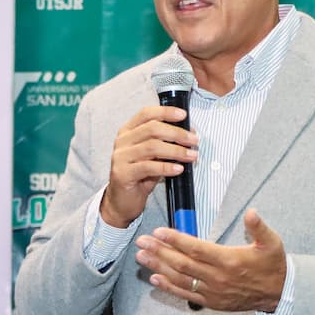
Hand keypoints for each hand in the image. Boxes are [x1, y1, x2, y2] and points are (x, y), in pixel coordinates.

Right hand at [101, 106, 197, 227]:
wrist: (121, 202)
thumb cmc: (140, 176)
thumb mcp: (153, 156)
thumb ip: (165, 143)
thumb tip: (189, 133)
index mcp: (128, 132)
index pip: (146, 114)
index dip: (166, 112)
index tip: (183, 115)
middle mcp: (122, 141)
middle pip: (152, 129)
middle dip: (177, 133)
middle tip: (194, 140)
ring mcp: (120, 157)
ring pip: (152, 147)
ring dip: (176, 151)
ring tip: (191, 156)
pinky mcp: (123, 173)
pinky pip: (148, 167)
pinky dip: (166, 167)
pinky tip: (179, 169)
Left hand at [135, 209, 286, 311]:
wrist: (279, 294)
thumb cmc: (272, 265)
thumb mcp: (272, 242)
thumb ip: (259, 227)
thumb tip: (251, 212)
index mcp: (229, 260)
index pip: (196, 248)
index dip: (175, 240)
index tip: (159, 231)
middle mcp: (217, 278)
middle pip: (182, 263)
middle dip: (159, 251)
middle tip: (141, 241)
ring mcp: (212, 292)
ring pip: (180, 279)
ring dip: (159, 267)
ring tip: (141, 257)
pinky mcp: (211, 302)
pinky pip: (186, 294)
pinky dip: (169, 287)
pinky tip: (154, 278)